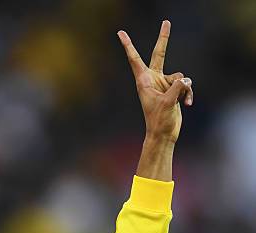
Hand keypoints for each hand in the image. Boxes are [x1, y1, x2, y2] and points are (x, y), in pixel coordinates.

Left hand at [118, 20, 192, 143]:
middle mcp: (153, 80)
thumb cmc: (160, 121)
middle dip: (163, 39)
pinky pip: (185, 85)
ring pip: (180, 76)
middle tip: (166, 22)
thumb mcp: (168, 103)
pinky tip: (188, 104)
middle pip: (159, 54)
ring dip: (183, 89)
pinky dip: (188, 93)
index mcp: (144, 81)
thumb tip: (187, 80)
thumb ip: (178, 87)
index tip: (120, 33)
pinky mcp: (173, 91)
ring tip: (181, 101)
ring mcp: (163, 85)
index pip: (135, 59)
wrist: (164, 135)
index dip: (128, 45)